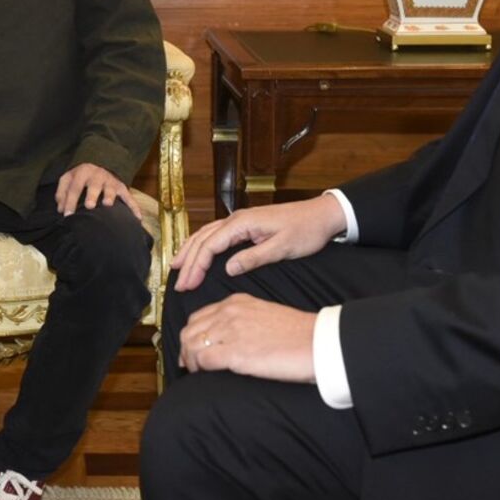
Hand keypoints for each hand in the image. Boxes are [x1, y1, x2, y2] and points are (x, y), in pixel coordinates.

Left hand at [55, 162, 141, 219]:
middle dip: (92, 195)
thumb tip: (60, 208)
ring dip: (109, 196)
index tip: (67, 215)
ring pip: (111, 188)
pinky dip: (134, 207)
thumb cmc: (81, 175)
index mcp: (82, 173)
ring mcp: (111, 181)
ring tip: (107, 205)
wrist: (101, 161)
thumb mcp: (69, 177)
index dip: (70, 201)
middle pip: (94, 185)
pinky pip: (129, 197)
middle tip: (89, 206)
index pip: (75, 187)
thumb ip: (62, 192)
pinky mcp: (121, 187)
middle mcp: (97, 176)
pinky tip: (138, 218)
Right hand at [172, 193, 346, 290]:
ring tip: (177, 267)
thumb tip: (227, 268)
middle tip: (178, 283)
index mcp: (243, 223)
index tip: (187, 284)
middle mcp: (236, 219)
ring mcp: (240, 221)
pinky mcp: (245, 225)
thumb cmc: (305, 231)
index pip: (211, 245)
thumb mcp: (282, 248)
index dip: (196, 266)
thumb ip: (253, 257)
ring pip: (206, 234)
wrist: (321, 215)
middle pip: (203, 239)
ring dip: (191, 250)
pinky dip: (202, 244)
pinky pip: (216, 234)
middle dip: (188, 260)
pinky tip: (198, 253)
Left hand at [178, 294, 316, 380]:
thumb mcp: (263, 316)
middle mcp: (229, 312)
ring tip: (197, 373)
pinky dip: (199, 369)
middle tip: (189, 365)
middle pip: (191, 330)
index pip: (199, 317)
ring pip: (192, 344)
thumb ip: (242, 321)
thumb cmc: (297, 335)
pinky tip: (205, 375)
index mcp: (235, 302)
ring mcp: (230, 331)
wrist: (317, 343)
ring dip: (190, 360)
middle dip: (186, 349)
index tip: (193, 351)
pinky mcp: (235, 352)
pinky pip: (203, 360)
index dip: (192, 336)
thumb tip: (228, 339)